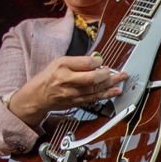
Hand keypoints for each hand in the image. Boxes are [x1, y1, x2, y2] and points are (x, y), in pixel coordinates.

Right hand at [5, 55, 127, 126]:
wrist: (38, 96)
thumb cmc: (49, 77)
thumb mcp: (60, 62)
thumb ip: (78, 61)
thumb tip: (96, 59)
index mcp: (62, 66)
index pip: (85, 63)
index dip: (97, 62)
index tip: (101, 61)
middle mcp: (67, 81)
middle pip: (91, 78)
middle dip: (106, 74)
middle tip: (111, 70)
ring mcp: (72, 94)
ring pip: (95, 89)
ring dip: (111, 84)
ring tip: (122, 78)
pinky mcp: (76, 102)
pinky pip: (94, 98)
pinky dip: (106, 94)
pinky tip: (116, 91)